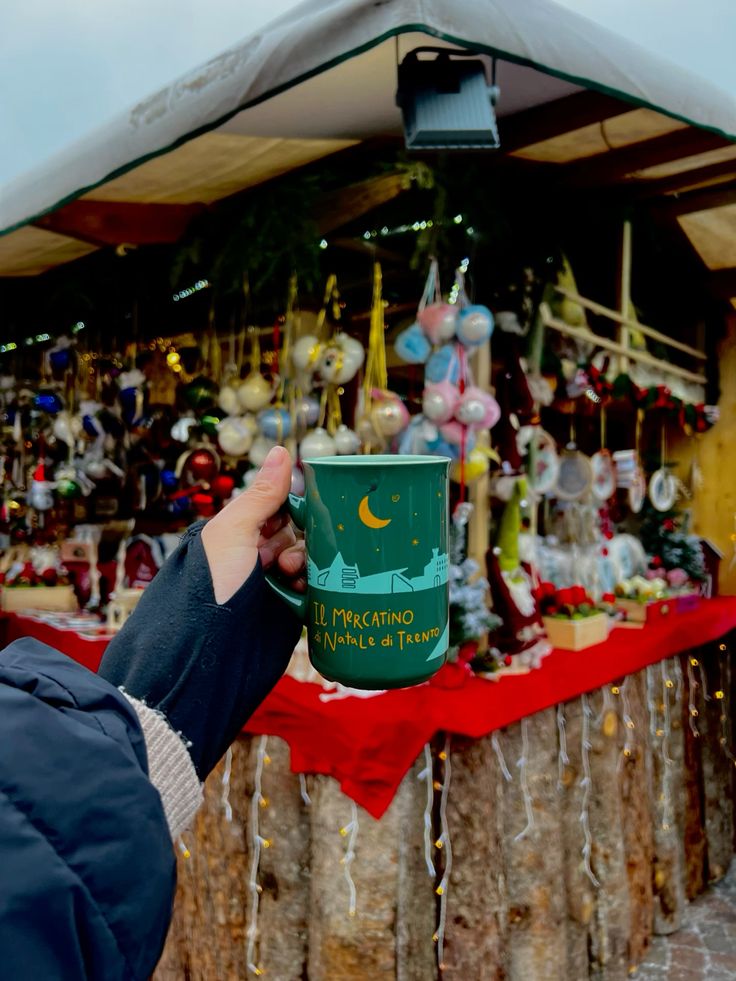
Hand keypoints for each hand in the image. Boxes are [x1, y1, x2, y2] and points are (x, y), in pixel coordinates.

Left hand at [201, 446, 304, 603]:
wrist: (206, 652)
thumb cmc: (208, 586)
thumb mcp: (233, 532)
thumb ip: (262, 495)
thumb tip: (282, 451)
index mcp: (237, 534)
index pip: (278, 509)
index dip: (292, 509)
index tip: (302, 513)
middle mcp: (254, 558)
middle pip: (297, 534)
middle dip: (298, 541)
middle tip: (283, 558)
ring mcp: (271, 586)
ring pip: (308, 562)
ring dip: (306, 564)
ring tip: (291, 575)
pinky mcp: (287, 612)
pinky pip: (313, 591)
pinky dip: (315, 588)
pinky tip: (306, 591)